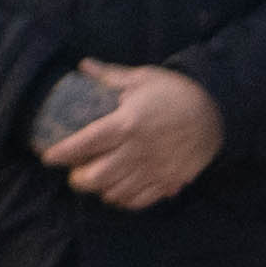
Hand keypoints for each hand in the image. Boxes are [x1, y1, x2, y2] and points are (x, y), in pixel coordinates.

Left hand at [44, 59, 224, 210]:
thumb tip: (83, 66)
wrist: (218, 111)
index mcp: (127, 124)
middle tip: (75, 171)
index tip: (47, 157)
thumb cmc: (177, 92)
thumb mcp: (143, 78)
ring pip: (113, 192)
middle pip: (95, 177)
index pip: (85, 143)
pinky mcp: (167, 181)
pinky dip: (122, 199)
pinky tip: (117, 190)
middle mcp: (137, 151)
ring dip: (99, 189)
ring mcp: (153, 170)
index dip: (61, 153)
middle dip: (78, 178)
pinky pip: (138, 201)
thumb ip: (110, 76)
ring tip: (95, 180)